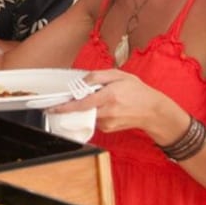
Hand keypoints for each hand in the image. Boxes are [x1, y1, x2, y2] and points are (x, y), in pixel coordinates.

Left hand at [46, 69, 179, 139]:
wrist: (153, 111)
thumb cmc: (137, 91)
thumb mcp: (119, 75)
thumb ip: (98, 76)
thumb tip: (82, 81)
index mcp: (110, 96)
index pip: (82, 103)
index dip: (65, 106)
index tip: (52, 107)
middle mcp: (108, 111)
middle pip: (80, 111)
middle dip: (72, 106)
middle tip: (70, 99)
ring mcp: (108, 122)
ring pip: (86, 115)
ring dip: (86, 108)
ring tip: (100, 100)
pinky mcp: (108, 129)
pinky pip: (94, 119)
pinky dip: (94, 113)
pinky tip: (105, 107)